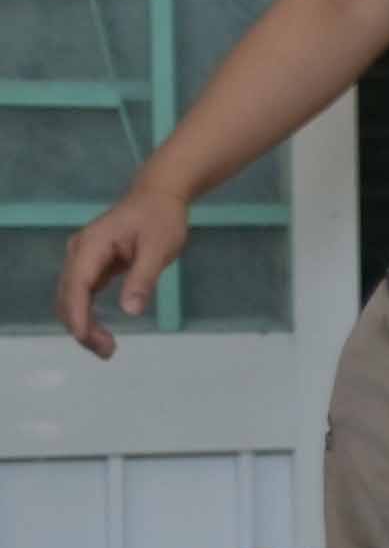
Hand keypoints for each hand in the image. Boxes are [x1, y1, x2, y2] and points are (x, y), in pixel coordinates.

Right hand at [55, 182, 192, 359]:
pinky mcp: (91, 265)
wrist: (159, 196)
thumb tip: (130, 311)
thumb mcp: (159, 248)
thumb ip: (143, 278)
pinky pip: (82, 294)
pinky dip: (88, 314)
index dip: (78, 315)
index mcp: (91, 246)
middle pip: (68, 296)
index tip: (86, 339)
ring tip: (107, 348)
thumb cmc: (161, 219)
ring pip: (72, 298)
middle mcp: (78, 253)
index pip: (76, 286)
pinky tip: (101, 332)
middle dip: (81, 327)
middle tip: (107, 352)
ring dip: (83, 324)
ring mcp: (82, 259)